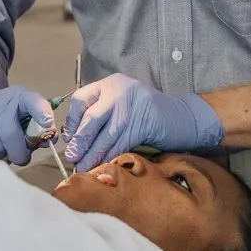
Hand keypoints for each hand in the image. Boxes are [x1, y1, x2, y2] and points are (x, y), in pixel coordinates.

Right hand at [0, 84, 54, 166]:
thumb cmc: (9, 117)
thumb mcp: (25, 116)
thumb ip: (38, 128)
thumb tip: (48, 139)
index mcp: (19, 97)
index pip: (32, 101)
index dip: (41, 113)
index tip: (47, 125)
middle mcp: (0, 101)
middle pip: (9, 133)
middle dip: (18, 152)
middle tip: (21, 157)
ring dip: (2, 154)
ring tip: (3, 149)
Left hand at [63, 74, 224, 170]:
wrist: (181, 117)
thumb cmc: (147, 114)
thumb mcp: (121, 105)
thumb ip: (101, 114)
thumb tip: (74, 137)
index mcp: (110, 84)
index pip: (81, 99)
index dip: (72, 121)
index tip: (69, 138)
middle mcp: (119, 90)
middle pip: (91, 119)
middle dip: (80, 142)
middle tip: (72, 157)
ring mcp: (133, 105)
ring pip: (106, 135)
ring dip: (93, 154)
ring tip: (84, 167)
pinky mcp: (144, 122)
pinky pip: (121, 144)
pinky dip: (110, 157)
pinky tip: (103, 166)